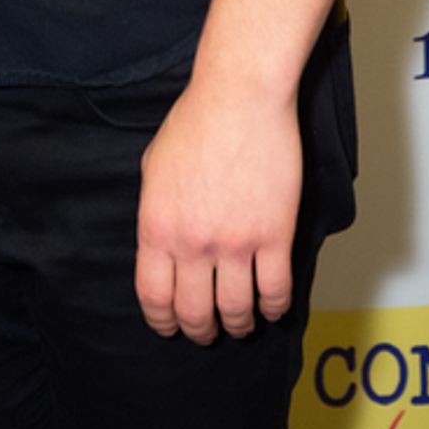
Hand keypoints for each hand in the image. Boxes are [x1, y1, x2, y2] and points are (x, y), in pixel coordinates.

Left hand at [134, 85, 300, 343]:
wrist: (239, 97)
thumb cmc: (195, 123)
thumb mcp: (153, 168)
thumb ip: (155, 214)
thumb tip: (161, 247)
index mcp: (157, 227)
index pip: (154, 297)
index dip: (162, 321)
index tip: (169, 328)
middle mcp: (192, 243)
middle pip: (195, 313)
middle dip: (200, 330)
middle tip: (206, 331)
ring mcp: (235, 243)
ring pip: (237, 310)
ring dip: (238, 325)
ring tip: (240, 324)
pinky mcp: (274, 236)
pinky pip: (275, 291)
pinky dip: (273, 308)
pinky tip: (271, 308)